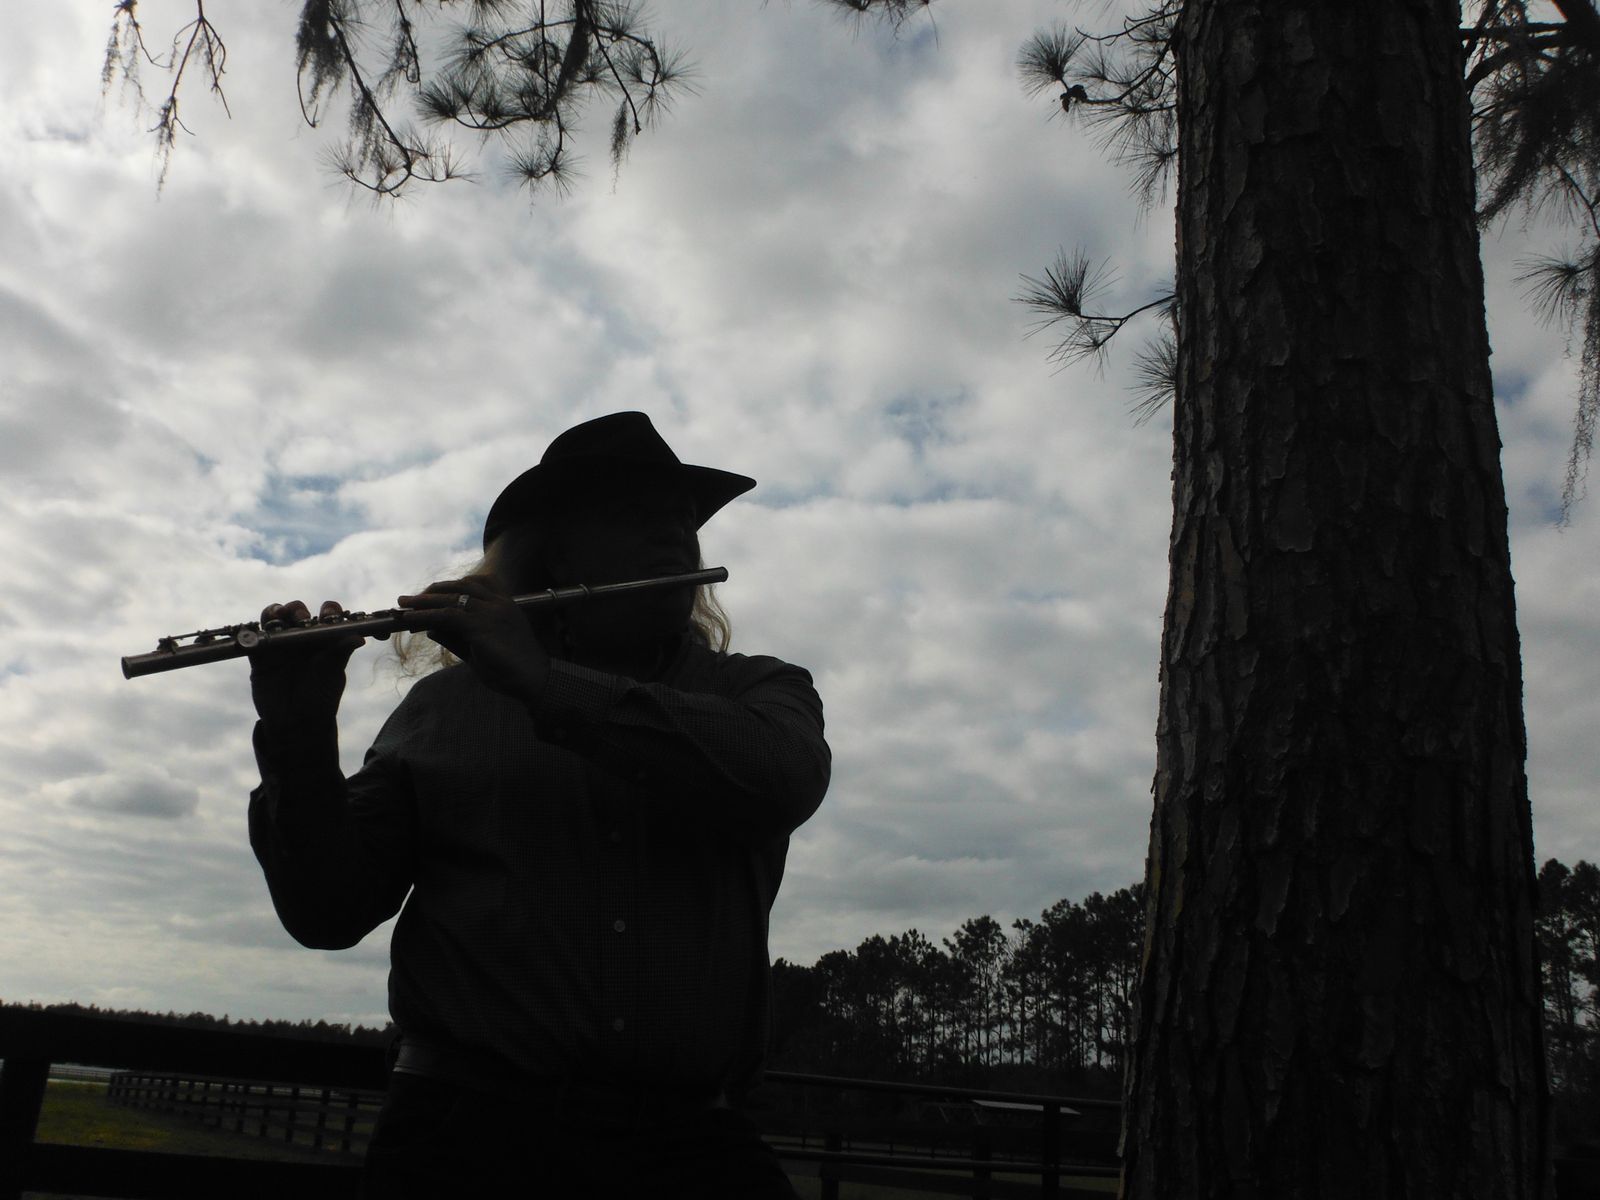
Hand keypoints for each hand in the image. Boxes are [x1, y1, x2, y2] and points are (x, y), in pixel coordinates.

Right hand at [249, 600, 362, 728]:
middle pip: (298, 612)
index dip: (329, 611)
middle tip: (301, 619)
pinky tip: (263, 628)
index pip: (328, 616)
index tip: (329, 615)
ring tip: (280, 615)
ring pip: (276, 618)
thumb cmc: (320, 698)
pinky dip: (256, 628)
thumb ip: (340, 653)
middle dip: (298, 610)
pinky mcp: (260, 654)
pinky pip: (256, 635)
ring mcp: (281, 644)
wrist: (296, 723)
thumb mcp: (332, 675)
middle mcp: (303, 637)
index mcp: (325, 639)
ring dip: (277, 611)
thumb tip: (359, 639)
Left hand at [398, 575, 550, 701]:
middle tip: (409, 600)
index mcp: (504, 605)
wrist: (533, 680)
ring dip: (424, 601)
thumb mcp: (479, 650)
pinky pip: (447, 616)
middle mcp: (499, 604)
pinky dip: (426, 616)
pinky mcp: (481, 626)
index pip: (476, 583)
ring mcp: (491, 612)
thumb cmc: (511, 669)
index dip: (450, 586)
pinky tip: (411, 621)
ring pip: (451, 599)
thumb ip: (456, 637)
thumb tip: (431, 630)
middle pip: (460, 587)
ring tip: (403, 605)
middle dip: (433, 591)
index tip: (431, 593)